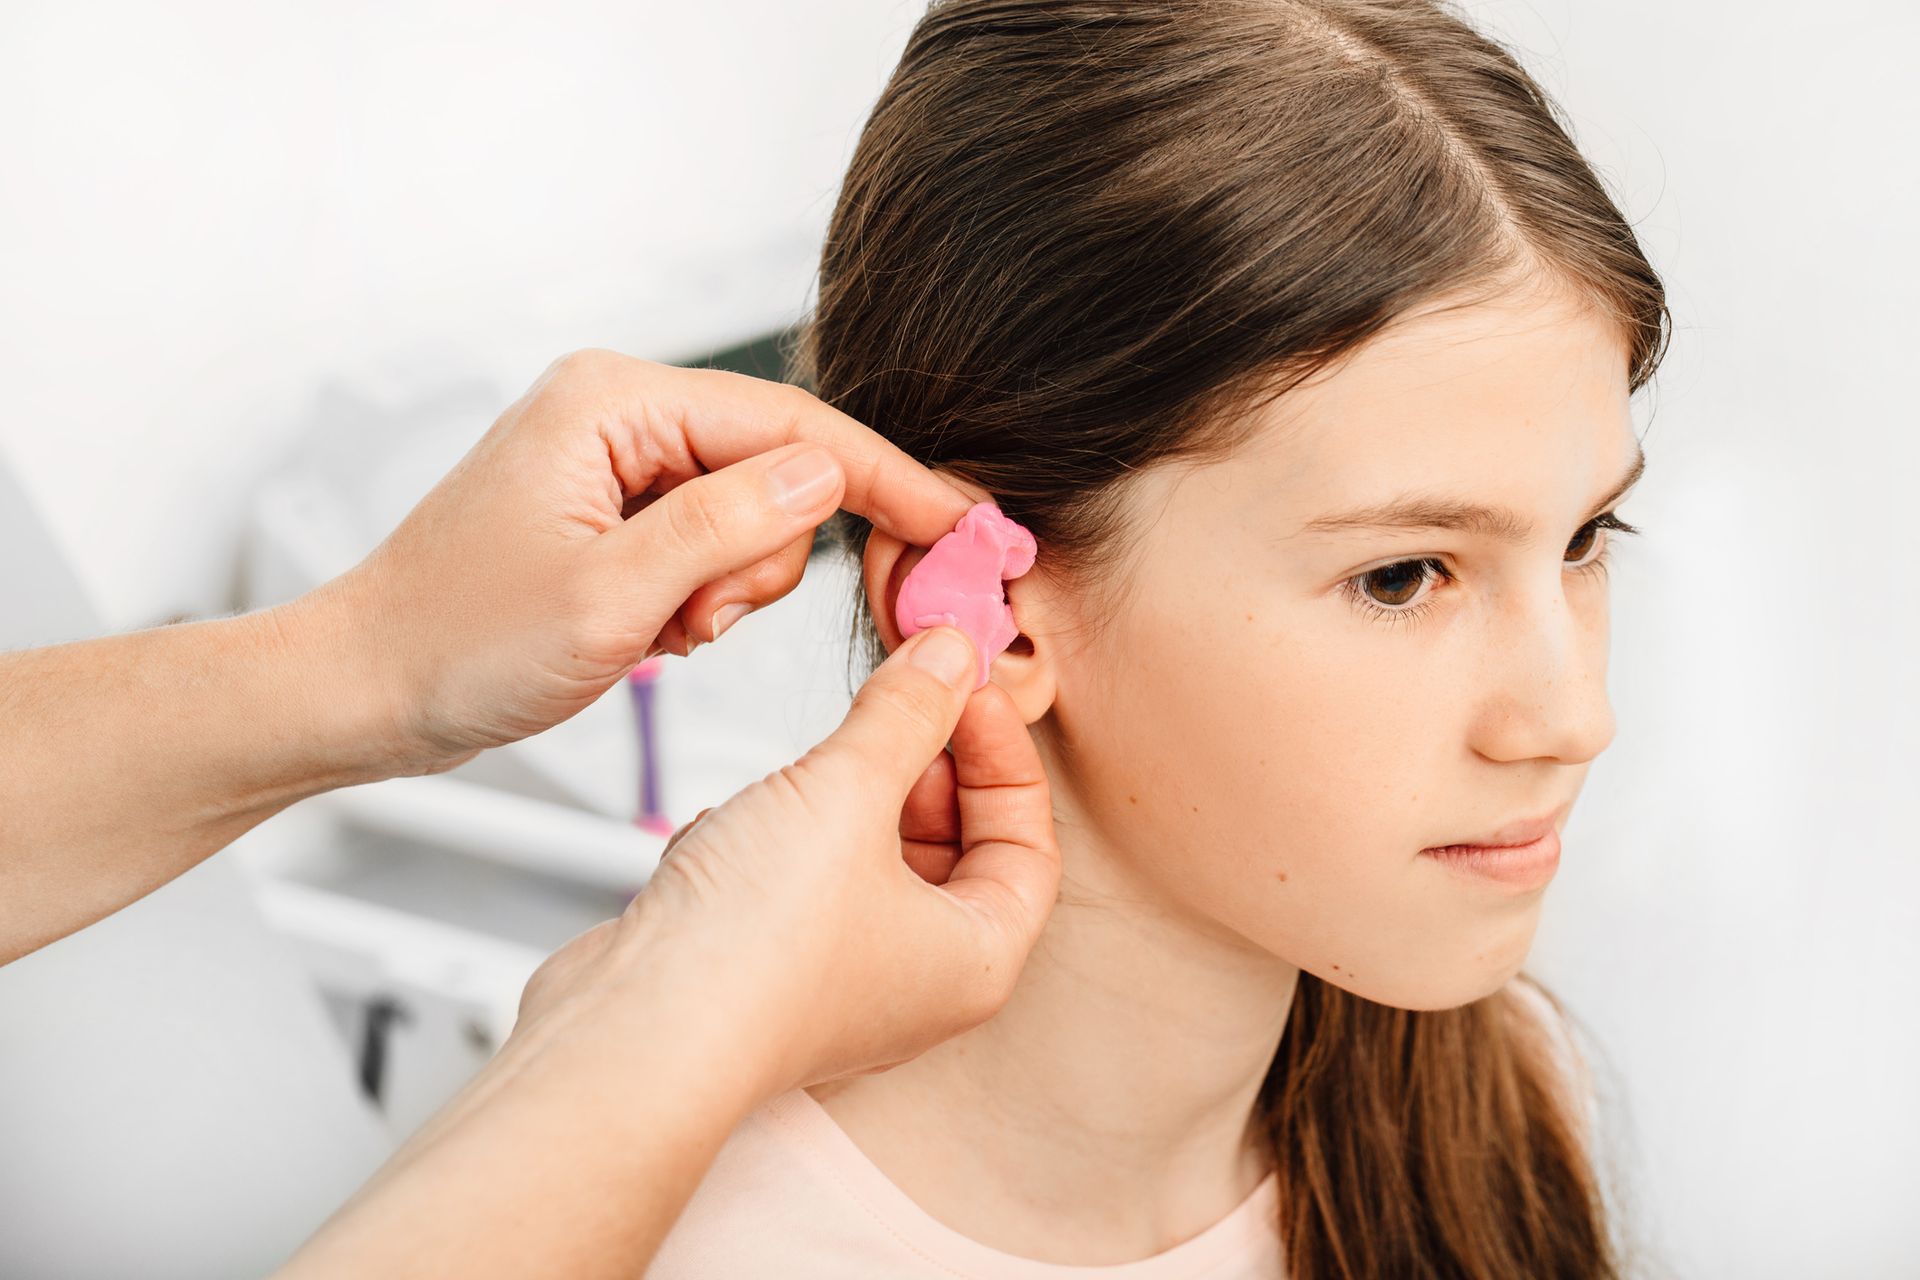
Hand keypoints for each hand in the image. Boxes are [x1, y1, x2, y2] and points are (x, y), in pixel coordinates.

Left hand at [305, 349, 971, 774]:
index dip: (884, 478)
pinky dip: (701, 601)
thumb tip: (829, 476)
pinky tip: (645, 633)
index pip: (790, 424)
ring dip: (727, 591)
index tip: (959, 524)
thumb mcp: (607, 596)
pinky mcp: (617, 511)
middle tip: (702, 623)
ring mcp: (617, 463)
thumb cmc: (455, 643)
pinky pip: (713, 547)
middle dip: (763, 561)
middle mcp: (619, 414)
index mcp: (613, 402)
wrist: (368, 690)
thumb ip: (728, 526)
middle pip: (778, 469)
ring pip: (753, 518)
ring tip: (655, 632)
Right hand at [514, 624, 1061, 1104]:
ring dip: (840, 799)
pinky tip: (735, 828)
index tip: (965, 691)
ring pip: (867, 861)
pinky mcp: (766, 970)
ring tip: (806, 769)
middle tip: (895, 702)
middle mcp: (916, 984)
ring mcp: (839, 982)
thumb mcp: (849, 791)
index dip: (1002, 756)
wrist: (630, 1030)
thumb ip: (907, 713)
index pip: (1028, 845)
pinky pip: (796, 882)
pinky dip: (774, 841)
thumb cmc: (753, 950)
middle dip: (922, 768)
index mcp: (975, 960)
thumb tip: (954, 655)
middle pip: (953, 849)